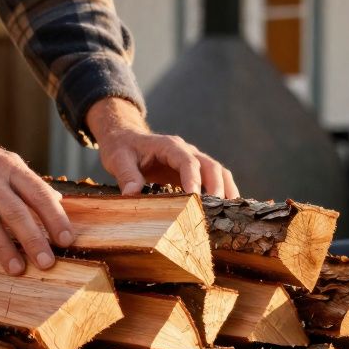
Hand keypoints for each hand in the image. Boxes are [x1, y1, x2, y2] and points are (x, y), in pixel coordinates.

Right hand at [0, 88, 72, 274]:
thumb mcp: (4, 160)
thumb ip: (29, 182)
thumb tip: (58, 200)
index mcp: (9, 166)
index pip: (38, 193)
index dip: (55, 218)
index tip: (66, 240)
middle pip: (16, 213)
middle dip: (34, 241)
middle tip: (47, 263)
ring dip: (6, 251)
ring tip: (18, 269)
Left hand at [87, 97, 239, 197]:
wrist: (124, 138)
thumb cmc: (121, 148)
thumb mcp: (118, 159)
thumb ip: (126, 175)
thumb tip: (131, 194)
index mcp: (169, 146)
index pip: (187, 162)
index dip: (194, 180)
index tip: (195, 199)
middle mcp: (185, 150)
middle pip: (210, 165)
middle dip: (216, 186)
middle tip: (216, 209)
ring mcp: (192, 160)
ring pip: (218, 171)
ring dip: (226, 189)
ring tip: (230, 211)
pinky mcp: (193, 172)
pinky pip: (214, 179)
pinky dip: (223, 192)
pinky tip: (226, 210)